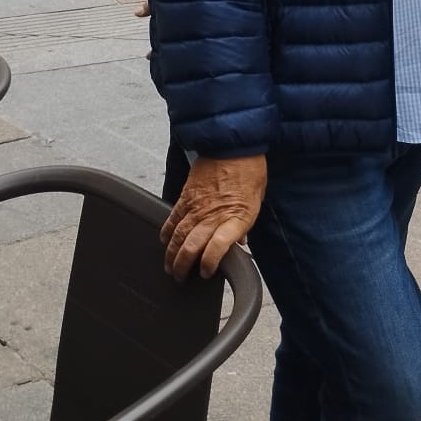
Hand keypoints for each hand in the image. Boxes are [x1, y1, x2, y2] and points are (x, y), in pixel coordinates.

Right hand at [160, 153, 265, 280]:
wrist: (233, 143)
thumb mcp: (256, 199)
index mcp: (235, 218)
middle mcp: (213, 215)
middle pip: (192, 246)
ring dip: (172, 254)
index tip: (206, 272)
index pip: (218, 248)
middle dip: (183, 266)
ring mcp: (197, 206)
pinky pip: (172, 217)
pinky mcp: (186, 195)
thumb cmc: (249, 170)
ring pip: (179, 236)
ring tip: (170, 267)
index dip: (210, 263)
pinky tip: (164, 241)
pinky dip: (167, 231)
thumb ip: (245, 223)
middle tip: (180, 277)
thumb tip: (240, 241)